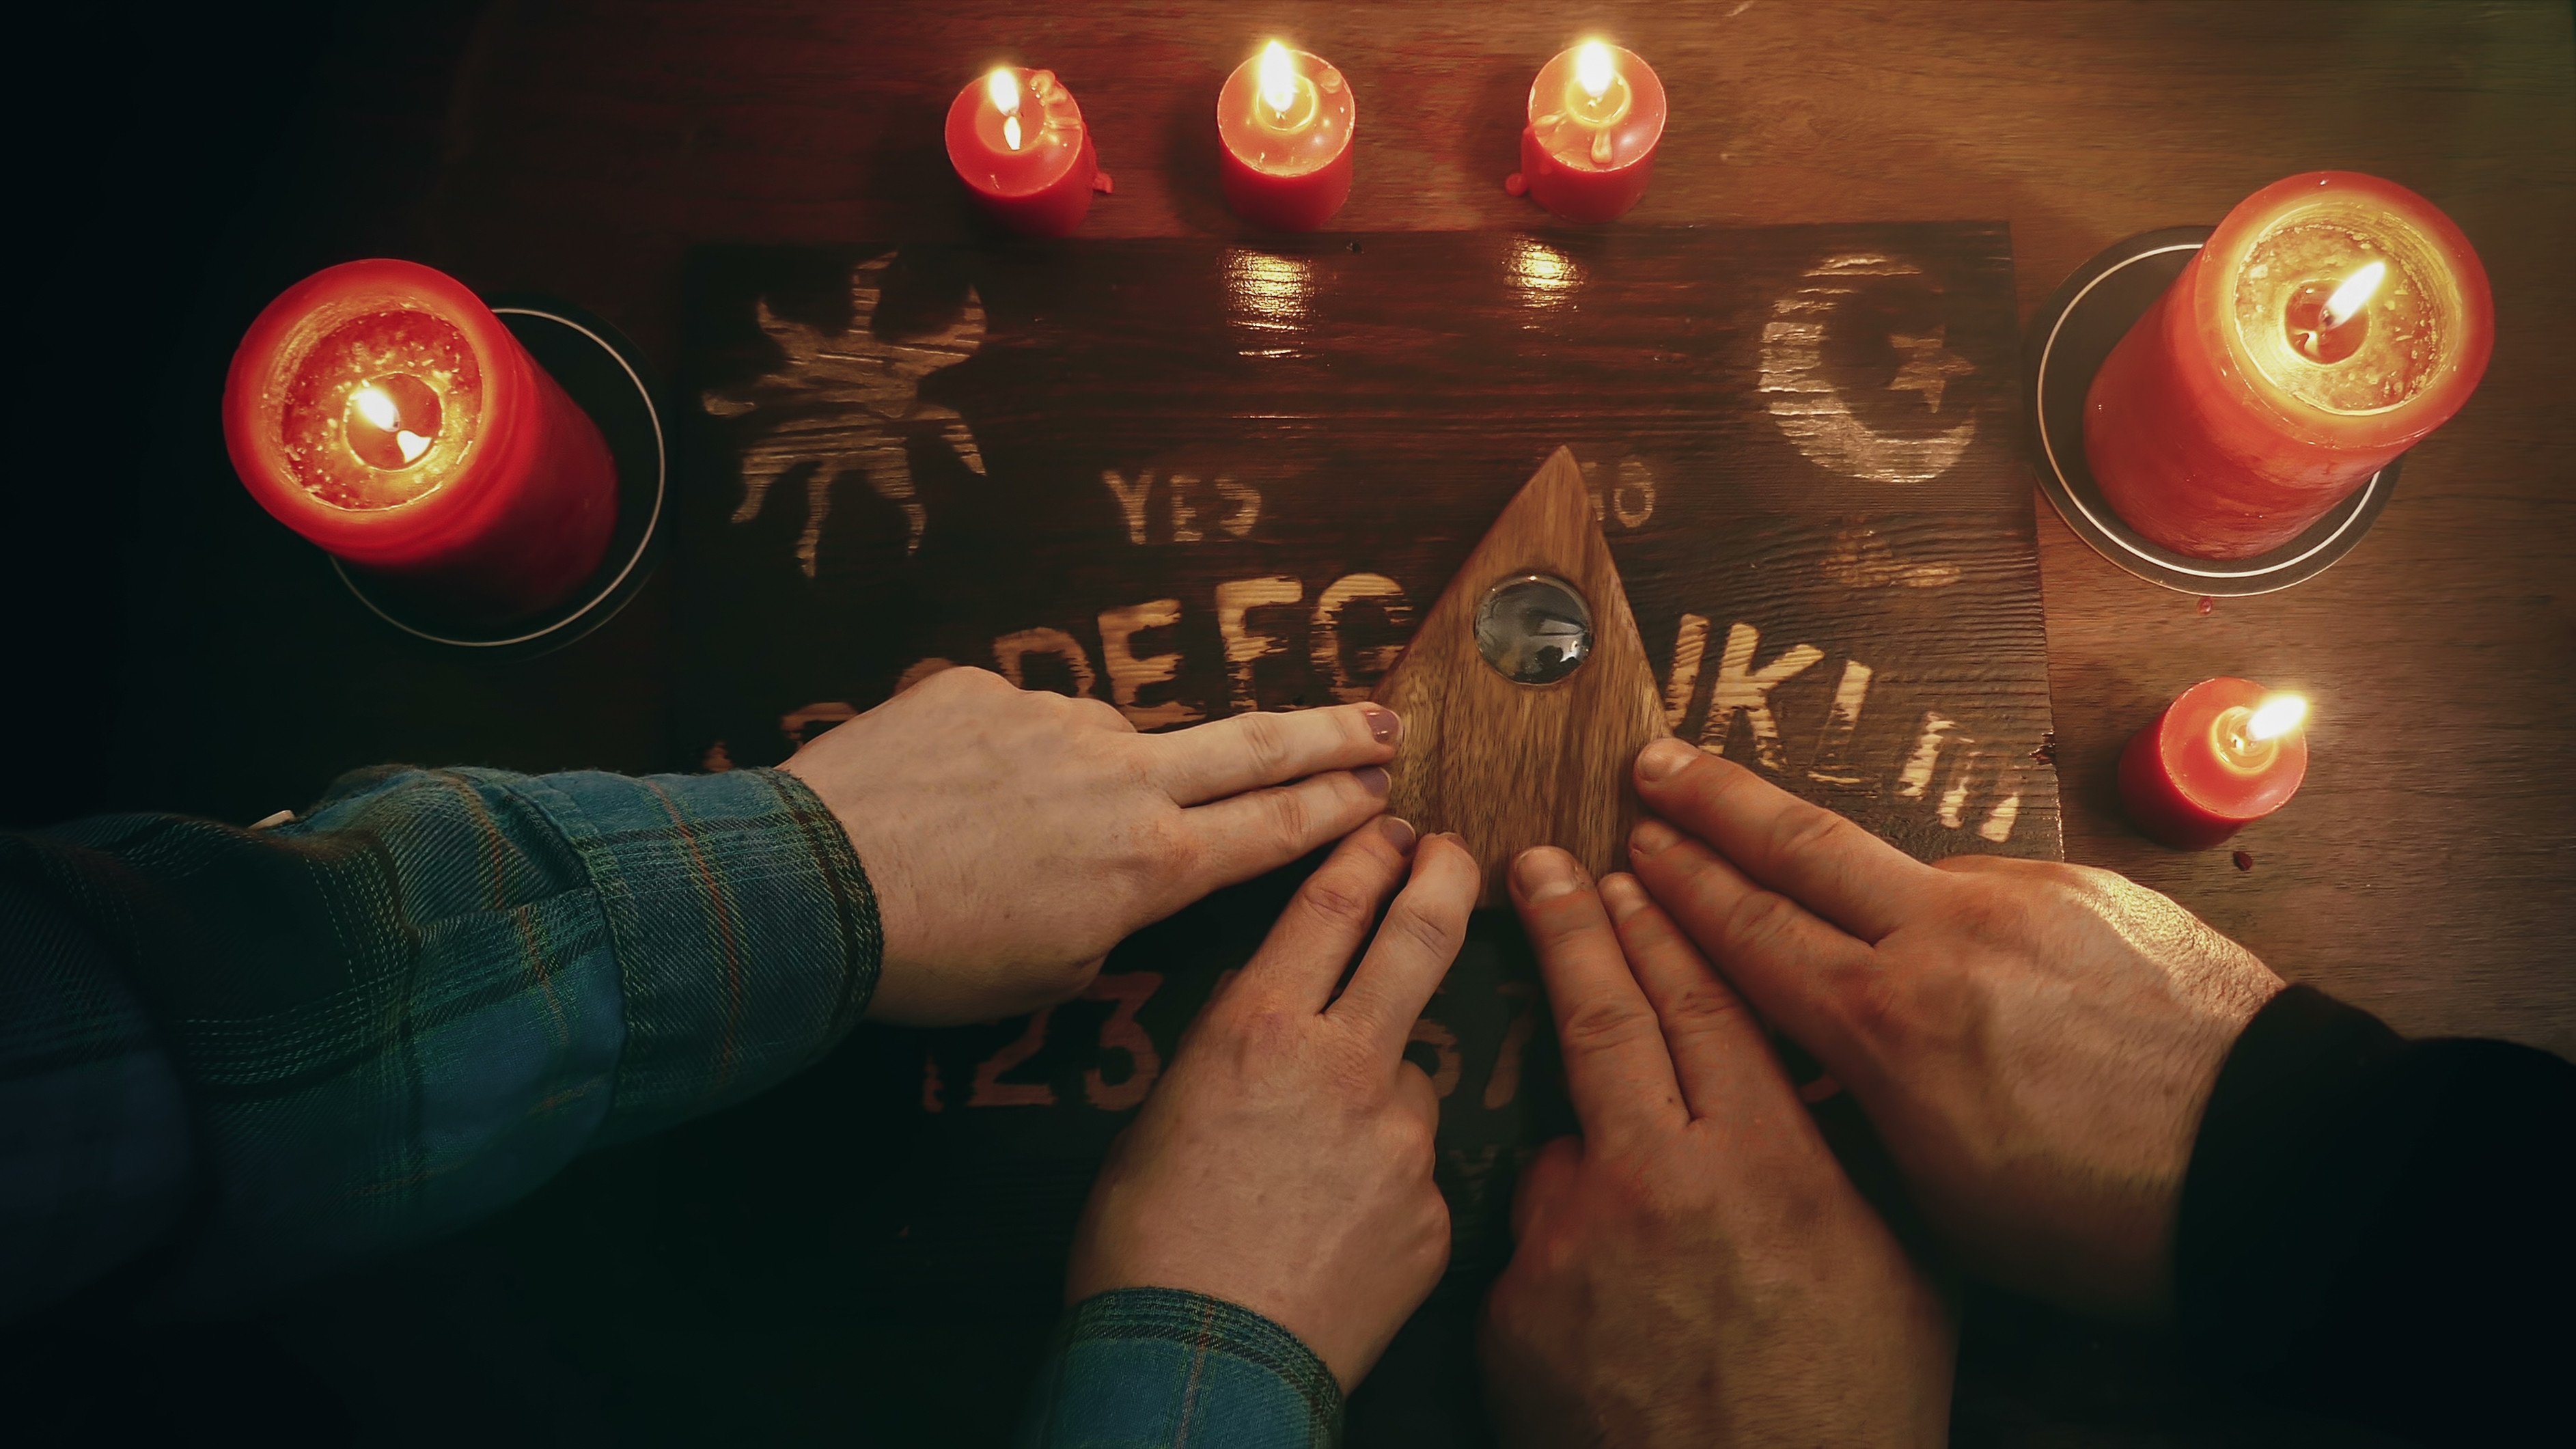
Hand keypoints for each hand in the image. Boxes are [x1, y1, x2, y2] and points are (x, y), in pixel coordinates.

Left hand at [781, 667, 1399, 1024]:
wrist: (812, 886)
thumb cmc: (933, 960)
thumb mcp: (1051, 979)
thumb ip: (1112, 918)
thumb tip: (1119, 876)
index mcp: (1153, 864)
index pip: (1276, 826)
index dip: (1339, 805)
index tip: (1386, 786)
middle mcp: (1123, 777)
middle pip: (1255, 746)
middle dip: (1330, 734)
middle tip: (1381, 721)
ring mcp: (1054, 720)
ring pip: (1109, 742)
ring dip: (1089, 779)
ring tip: (1012, 835)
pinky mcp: (983, 688)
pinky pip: (1015, 723)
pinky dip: (1000, 761)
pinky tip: (947, 805)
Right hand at [1066, 819, 1476, 1389]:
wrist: (1197, 1368)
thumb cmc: (1142, 1249)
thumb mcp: (1160, 1119)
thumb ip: (1231, 1057)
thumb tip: (1265, 1029)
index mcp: (1258, 1028)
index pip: (1330, 904)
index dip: (1365, 853)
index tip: (1391, 826)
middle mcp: (1345, 1063)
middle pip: (1419, 939)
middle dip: (1444, 879)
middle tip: (1457, 854)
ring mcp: (1402, 1137)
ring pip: (1413, 1074)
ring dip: (1385, 1088)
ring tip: (1322, 1158)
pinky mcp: (1435, 1209)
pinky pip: (1420, 1170)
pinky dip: (1389, 1180)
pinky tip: (1340, 1226)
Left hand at [1484, 848, 1953, 1447]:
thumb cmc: (1851, 1409)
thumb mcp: (1905, 1270)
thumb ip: (1856, 1157)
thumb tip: (1837, 1069)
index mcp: (1767, 1162)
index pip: (1700, 1002)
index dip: (1661, 926)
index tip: (1627, 869)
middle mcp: (1659, 1182)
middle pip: (1603, 1021)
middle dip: (1570, 929)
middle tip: (1537, 865)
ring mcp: (1572, 1243)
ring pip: (1563, 1142)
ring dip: (1587, 1143)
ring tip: (1642, 1209)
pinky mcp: (1513, 1307)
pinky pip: (1536, 1246)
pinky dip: (1568, 1252)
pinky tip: (1613, 1309)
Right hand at [1625, 738, 2284, 1317]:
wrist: (2277, 1167)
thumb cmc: (2106, 1218)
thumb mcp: (1942, 1199)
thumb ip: (1861, 1106)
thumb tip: (1813, 1064)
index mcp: (1888, 1025)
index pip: (1749, 930)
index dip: (1680, 884)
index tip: (1632, 844)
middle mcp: (1943, 937)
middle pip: (1797, 844)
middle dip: (1713, 801)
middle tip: (1655, 761)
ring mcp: (2022, 899)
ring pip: (1901, 865)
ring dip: (1844, 864)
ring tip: (1813, 875)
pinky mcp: (2090, 887)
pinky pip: (1993, 884)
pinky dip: (1954, 907)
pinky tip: (1963, 946)